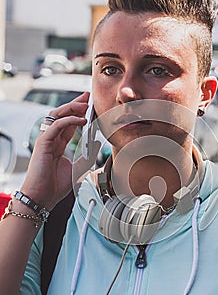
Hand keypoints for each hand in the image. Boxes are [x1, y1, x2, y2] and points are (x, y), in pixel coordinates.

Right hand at [20, 92, 89, 209]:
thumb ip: (88, 155)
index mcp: (58, 144)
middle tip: (88, 97)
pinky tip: (82, 120)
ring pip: (57, 115)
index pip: (69, 123)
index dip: (79, 113)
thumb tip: (98, 141)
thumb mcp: (78, 169)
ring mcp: (46, 140)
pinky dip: (69, 120)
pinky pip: (56, 125)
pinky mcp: (43, 143)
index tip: (91, 105)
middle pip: (62, 114)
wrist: (42, 197)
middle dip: (75, 104)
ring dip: (72, 107)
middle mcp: (51, 139)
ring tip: (85, 104)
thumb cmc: (55, 186)